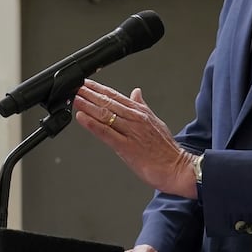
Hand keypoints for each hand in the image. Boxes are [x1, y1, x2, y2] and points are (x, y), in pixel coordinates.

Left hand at [73, 80, 197, 197]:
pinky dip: (93, 124)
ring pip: (105, 115)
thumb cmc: (166, 149)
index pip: (115, 96)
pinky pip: (106, 133)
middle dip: (89, 94)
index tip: (85, 83)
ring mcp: (130, 132)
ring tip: (74, 99)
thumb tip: (136, 92)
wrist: (177, 168)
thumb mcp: (155, 121)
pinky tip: (82, 118)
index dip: (98, 89)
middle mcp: (135, 119)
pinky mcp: (126, 147)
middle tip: (74, 87)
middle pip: (108, 102)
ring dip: (87, 106)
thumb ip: (142, 106)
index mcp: (140, 112)